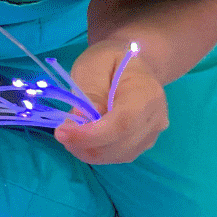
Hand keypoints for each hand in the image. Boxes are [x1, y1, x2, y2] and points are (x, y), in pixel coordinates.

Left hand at [54, 39, 168, 164]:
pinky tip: (82, 139)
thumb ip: (90, 91)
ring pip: (118, 155)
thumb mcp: (94, 66)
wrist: (130, 64)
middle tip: (60, 132)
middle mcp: (156, 117)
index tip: (63, 132)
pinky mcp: (143, 142)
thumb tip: (82, 119)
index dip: (92, 134)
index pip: (122, 123)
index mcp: (147, 93)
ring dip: (88, 150)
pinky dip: (96, 152)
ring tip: (70, 134)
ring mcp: (152, 133)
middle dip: (85, 144)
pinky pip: (118, 156)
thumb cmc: (110, 61)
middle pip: (121, 144)